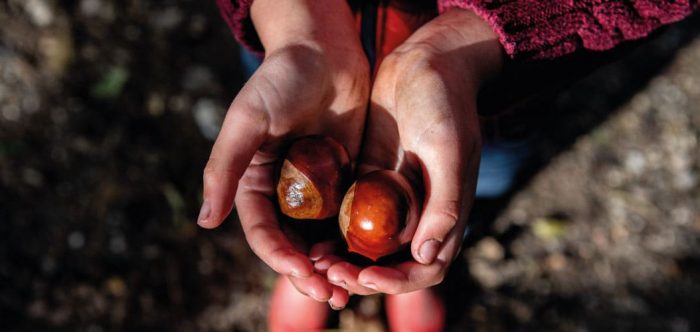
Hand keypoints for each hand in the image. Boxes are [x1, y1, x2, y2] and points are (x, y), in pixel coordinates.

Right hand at [198, 0, 368, 307]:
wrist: (325, 51)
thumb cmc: (280, 80)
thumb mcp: (248, 120)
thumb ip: (225, 168)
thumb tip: (205, 222)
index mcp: (254, 183)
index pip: (263, 232)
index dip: (279, 257)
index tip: (300, 272)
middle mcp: (284, 192)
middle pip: (293, 244)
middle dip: (309, 273)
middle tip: (332, 294)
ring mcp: (317, 189)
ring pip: (322, 239)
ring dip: (333, 267)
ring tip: (351, 289)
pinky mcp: (345, 180)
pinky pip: (350, 218)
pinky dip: (355, 242)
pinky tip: (369, 258)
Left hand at [321, 8, 503, 294]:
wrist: (425, 65)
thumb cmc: (446, 105)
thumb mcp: (448, 150)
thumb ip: (444, 203)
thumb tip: (427, 255)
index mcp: (444, 215)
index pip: (424, 268)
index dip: (397, 282)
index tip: (367, 276)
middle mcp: (417, 214)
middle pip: (389, 265)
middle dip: (361, 276)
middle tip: (330, 273)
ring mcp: (390, 199)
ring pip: (365, 246)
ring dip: (342, 260)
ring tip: (315, 262)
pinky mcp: (367, 181)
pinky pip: (348, 217)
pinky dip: (332, 232)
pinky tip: (309, 235)